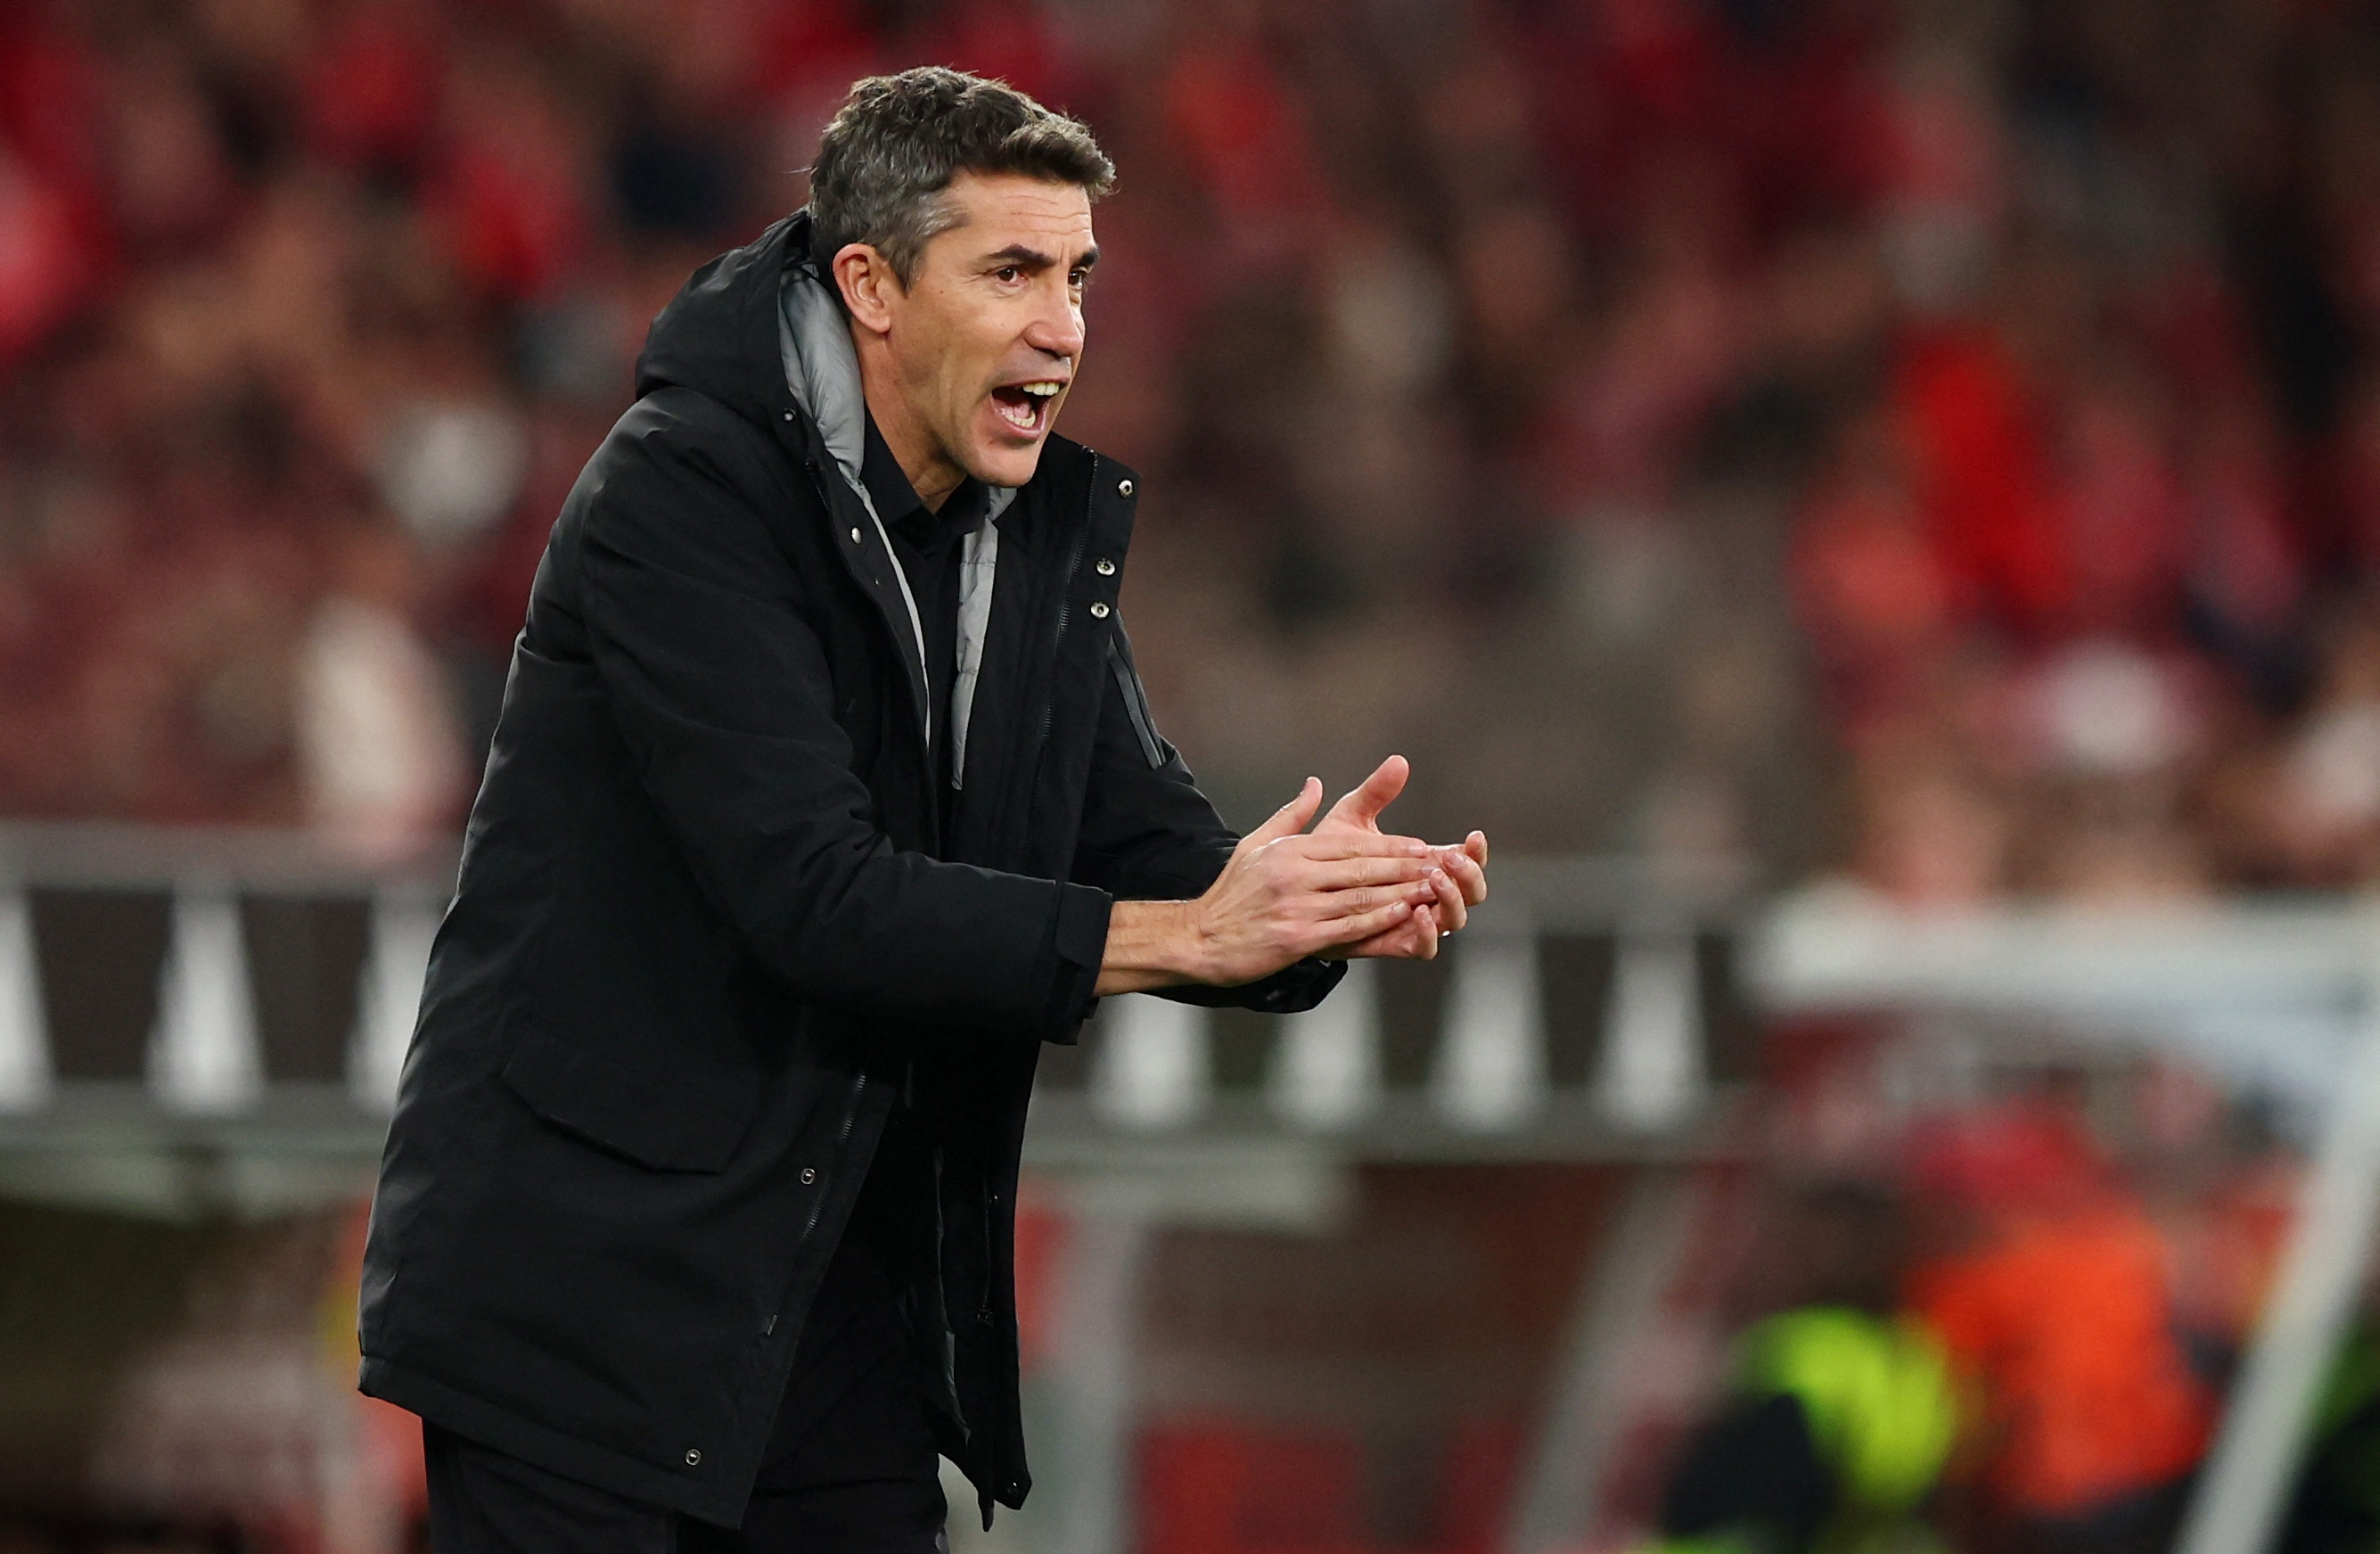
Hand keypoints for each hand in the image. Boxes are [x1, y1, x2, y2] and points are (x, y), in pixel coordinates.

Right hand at [1185, 777, 1445, 982]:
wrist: (1199, 939)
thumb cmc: (1230, 894)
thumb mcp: (1255, 846)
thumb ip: (1291, 817)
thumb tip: (1314, 784)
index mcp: (1289, 851)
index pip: (1350, 845)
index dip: (1390, 846)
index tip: (1420, 846)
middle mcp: (1295, 875)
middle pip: (1362, 869)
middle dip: (1405, 867)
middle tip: (1438, 865)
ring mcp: (1297, 907)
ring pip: (1361, 897)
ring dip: (1401, 893)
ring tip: (1431, 890)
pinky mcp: (1297, 938)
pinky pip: (1347, 927)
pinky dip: (1378, 920)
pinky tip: (1402, 915)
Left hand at [1312, 755, 1487, 961]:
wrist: (1298, 898)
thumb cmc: (1327, 859)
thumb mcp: (1352, 820)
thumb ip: (1376, 793)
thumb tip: (1398, 761)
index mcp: (1427, 866)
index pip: (1465, 860)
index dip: (1476, 852)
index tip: (1474, 835)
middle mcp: (1428, 895)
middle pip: (1472, 892)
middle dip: (1470, 875)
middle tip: (1453, 858)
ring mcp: (1415, 922)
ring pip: (1454, 920)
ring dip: (1451, 899)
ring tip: (1434, 879)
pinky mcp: (1396, 944)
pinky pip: (1425, 948)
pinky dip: (1428, 932)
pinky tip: (1419, 911)